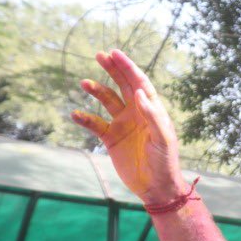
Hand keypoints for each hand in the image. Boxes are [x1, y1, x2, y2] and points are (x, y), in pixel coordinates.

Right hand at [71, 50, 186, 205]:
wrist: (156, 187)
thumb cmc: (165, 163)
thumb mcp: (162, 139)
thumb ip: (153, 115)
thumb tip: (139, 93)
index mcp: (152, 111)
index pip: (140, 84)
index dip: (128, 68)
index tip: (115, 54)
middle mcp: (137, 114)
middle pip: (123, 86)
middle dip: (113, 70)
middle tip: (99, 55)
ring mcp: (123, 125)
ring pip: (107, 101)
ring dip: (96, 90)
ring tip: (84, 83)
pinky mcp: (112, 139)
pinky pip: (95, 124)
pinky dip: (84, 118)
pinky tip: (76, 115)